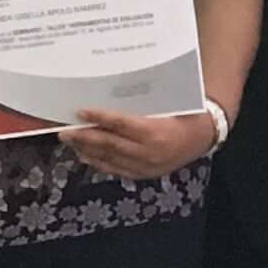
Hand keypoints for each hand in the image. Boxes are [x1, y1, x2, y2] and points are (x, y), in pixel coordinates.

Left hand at [67, 108, 217, 181]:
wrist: (203, 137)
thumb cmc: (184, 113)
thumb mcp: (167, 103)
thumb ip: (142, 103)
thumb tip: (110, 92)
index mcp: (155, 132)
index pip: (120, 124)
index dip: (99, 118)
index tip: (81, 111)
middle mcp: (148, 152)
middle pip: (110, 144)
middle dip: (84, 137)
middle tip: (65, 130)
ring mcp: (145, 166)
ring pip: (110, 159)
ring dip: (87, 150)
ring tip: (70, 141)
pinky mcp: (143, 175)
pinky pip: (116, 169)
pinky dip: (98, 162)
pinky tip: (86, 155)